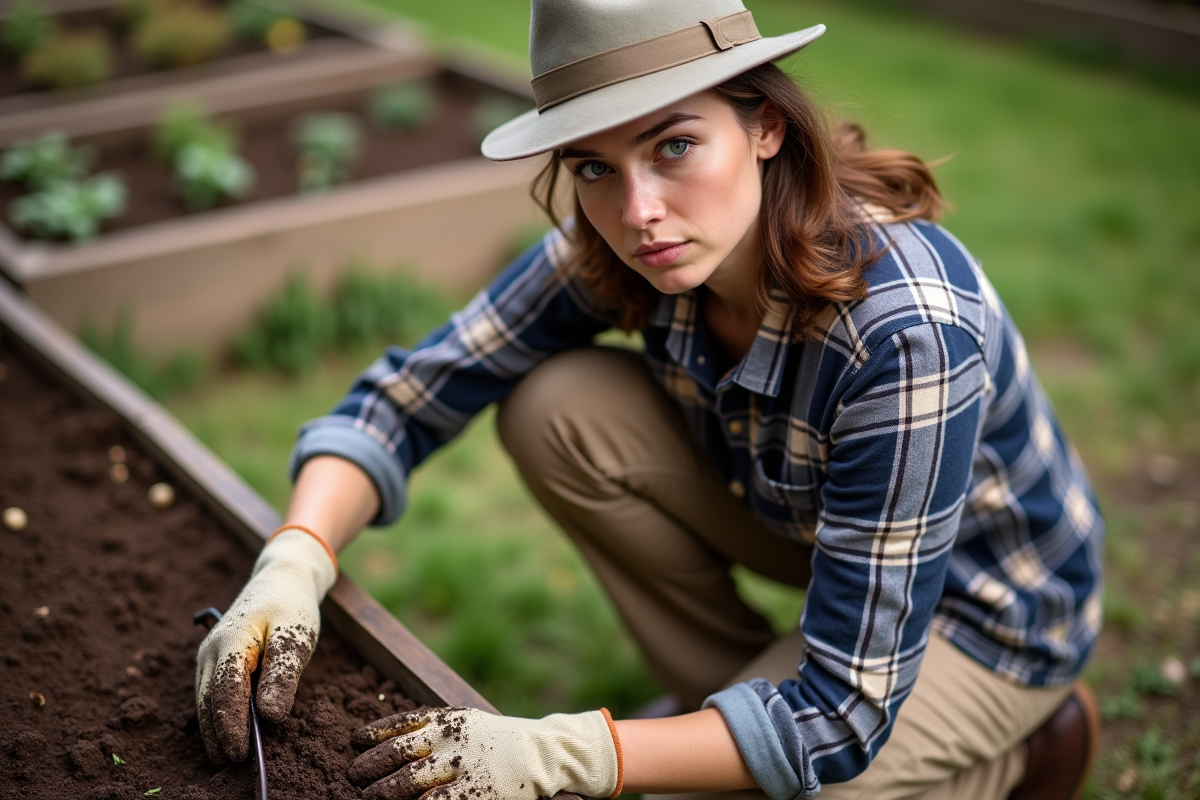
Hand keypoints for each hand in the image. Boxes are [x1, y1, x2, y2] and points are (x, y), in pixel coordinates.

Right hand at [194, 529, 336, 763]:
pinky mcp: (215, 661)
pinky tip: (230, 734)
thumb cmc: (291, 607)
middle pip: (210, 701)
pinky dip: (218, 714)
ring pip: (206, 700)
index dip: (231, 725)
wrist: (281, 579)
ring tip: (229, 757)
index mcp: (230, 642)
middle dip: (219, 734)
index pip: (226, 692)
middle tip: (234, 765)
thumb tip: (270, 717)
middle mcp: (211, 650)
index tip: (241, 752)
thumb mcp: (295, 638)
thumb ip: (282, 676)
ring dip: (215, 728)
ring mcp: (209, 656)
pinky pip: (212, 693)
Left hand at [349, 707, 620, 799]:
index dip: (375, 734)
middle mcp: (453, 741)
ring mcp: (464, 769)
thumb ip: (431, 728)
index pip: (403, 724)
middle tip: (353, 776)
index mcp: (450, 719)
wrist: (542, 753)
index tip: (354, 742)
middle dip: (371, 768)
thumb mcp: (465, 722)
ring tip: (366, 797)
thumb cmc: (496, 739)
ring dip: (384, 791)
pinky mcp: (475, 794)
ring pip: (411, 783)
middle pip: (401, 756)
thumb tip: (380, 741)